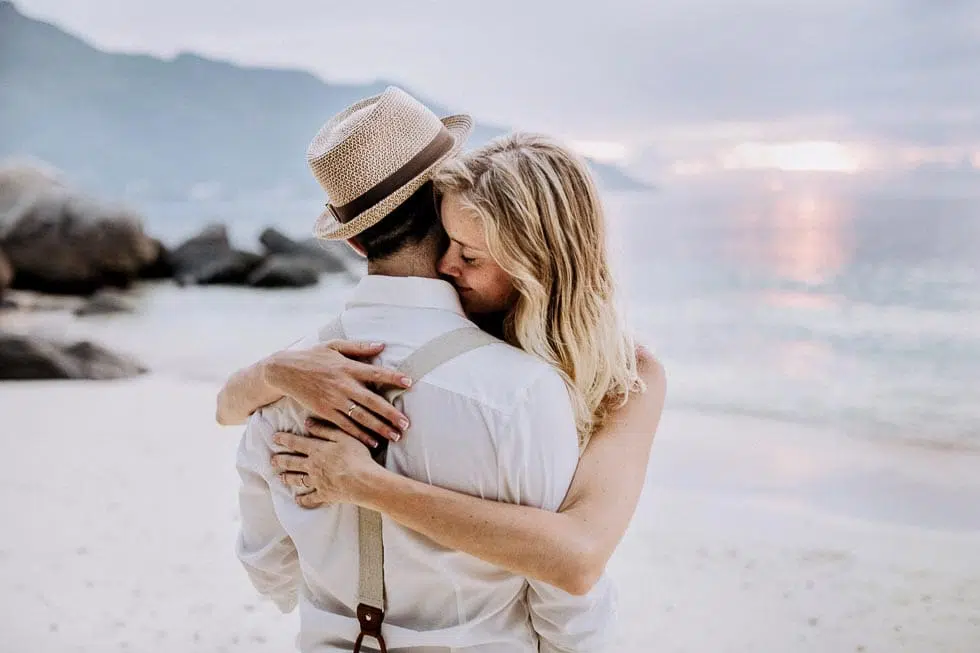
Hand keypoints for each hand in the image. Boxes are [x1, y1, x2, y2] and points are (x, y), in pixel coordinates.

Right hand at [262, 340, 411, 446]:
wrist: (284, 371)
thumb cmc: (313, 356)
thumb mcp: (334, 346)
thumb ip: (359, 347)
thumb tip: (382, 345)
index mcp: (348, 367)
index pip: (375, 372)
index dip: (392, 377)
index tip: (408, 382)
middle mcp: (343, 385)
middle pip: (371, 401)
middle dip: (390, 413)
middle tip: (406, 423)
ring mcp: (333, 400)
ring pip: (360, 417)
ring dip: (379, 428)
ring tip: (396, 436)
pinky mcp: (324, 412)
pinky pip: (345, 426)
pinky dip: (359, 435)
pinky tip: (372, 443)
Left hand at [270, 418, 380, 508]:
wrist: (362, 481)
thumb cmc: (356, 456)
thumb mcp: (343, 437)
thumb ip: (324, 429)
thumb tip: (307, 422)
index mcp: (317, 450)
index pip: (296, 443)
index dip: (284, 439)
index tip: (274, 438)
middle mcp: (312, 466)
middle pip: (292, 462)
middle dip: (280, 460)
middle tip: (272, 460)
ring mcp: (317, 482)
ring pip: (298, 480)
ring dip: (288, 478)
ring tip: (280, 478)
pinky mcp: (323, 495)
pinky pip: (310, 498)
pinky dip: (303, 500)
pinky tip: (297, 500)